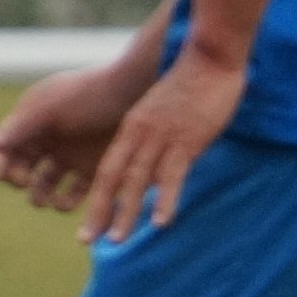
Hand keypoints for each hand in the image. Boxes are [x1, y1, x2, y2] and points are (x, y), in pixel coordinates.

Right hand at [0, 63, 144, 217]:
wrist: (136, 92)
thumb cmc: (89, 94)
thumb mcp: (51, 107)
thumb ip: (20, 126)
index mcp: (31, 122)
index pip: (4, 148)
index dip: (0, 164)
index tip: (3, 176)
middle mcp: (47, 140)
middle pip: (21, 169)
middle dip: (18, 181)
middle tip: (25, 183)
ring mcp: (69, 156)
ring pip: (44, 186)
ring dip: (40, 197)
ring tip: (45, 201)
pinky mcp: (92, 170)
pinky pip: (73, 194)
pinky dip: (65, 204)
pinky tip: (64, 204)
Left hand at [73, 43, 247, 247]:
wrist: (209, 56)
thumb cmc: (193, 82)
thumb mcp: (164, 110)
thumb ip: (157, 135)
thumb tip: (160, 163)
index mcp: (133, 127)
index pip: (108, 169)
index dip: (96, 198)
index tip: (90, 224)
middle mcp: (140, 134)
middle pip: (113, 179)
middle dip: (99, 212)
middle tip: (87, 241)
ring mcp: (161, 137)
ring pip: (137, 182)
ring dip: (126, 213)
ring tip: (116, 240)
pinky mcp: (186, 140)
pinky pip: (173, 175)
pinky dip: (166, 200)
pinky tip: (160, 223)